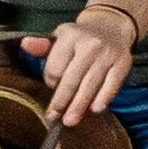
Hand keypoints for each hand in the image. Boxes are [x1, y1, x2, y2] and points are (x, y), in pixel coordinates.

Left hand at [22, 8, 135, 126]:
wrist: (110, 27)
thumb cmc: (80, 39)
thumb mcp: (59, 38)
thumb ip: (41, 46)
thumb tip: (25, 44)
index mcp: (70, 36)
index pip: (55, 67)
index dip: (50, 81)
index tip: (52, 86)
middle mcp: (89, 44)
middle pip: (71, 78)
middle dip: (61, 101)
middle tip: (53, 117)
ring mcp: (107, 54)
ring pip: (90, 84)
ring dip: (79, 105)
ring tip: (70, 120)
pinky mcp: (122, 63)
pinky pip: (112, 84)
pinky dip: (104, 98)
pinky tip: (95, 109)